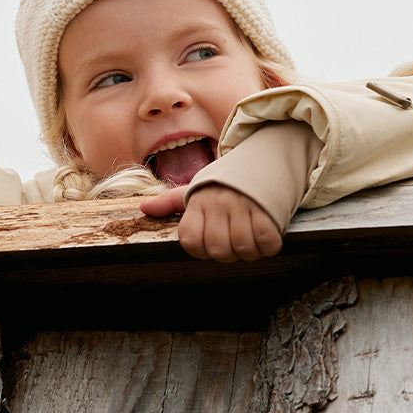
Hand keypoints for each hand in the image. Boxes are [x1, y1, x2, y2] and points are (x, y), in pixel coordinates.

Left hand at [141, 184, 282, 261]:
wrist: (262, 157)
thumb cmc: (224, 182)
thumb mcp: (196, 189)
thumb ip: (171, 202)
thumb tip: (144, 208)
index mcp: (198, 201)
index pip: (189, 240)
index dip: (199, 250)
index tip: (209, 242)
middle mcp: (218, 203)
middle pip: (217, 250)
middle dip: (227, 254)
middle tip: (234, 243)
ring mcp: (244, 206)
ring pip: (243, 248)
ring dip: (249, 252)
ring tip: (250, 240)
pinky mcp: (268, 209)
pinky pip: (267, 242)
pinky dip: (268, 246)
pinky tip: (265, 235)